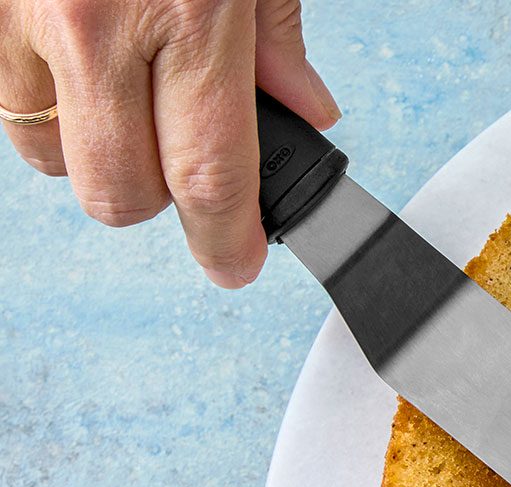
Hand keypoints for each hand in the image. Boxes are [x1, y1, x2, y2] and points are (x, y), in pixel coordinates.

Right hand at [0, 0, 338, 286]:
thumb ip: (276, 34)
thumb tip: (308, 113)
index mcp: (188, 10)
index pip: (209, 175)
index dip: (226, 239)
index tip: (237, 264)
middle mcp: (93, 22)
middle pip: (121, 191)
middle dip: (161, 201)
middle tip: (185, 159)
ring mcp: (23, 18)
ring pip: (51, 157)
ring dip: (96, 154)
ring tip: (129, 96)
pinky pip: (11, 102)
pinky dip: (49, 106)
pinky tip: (83, 68)